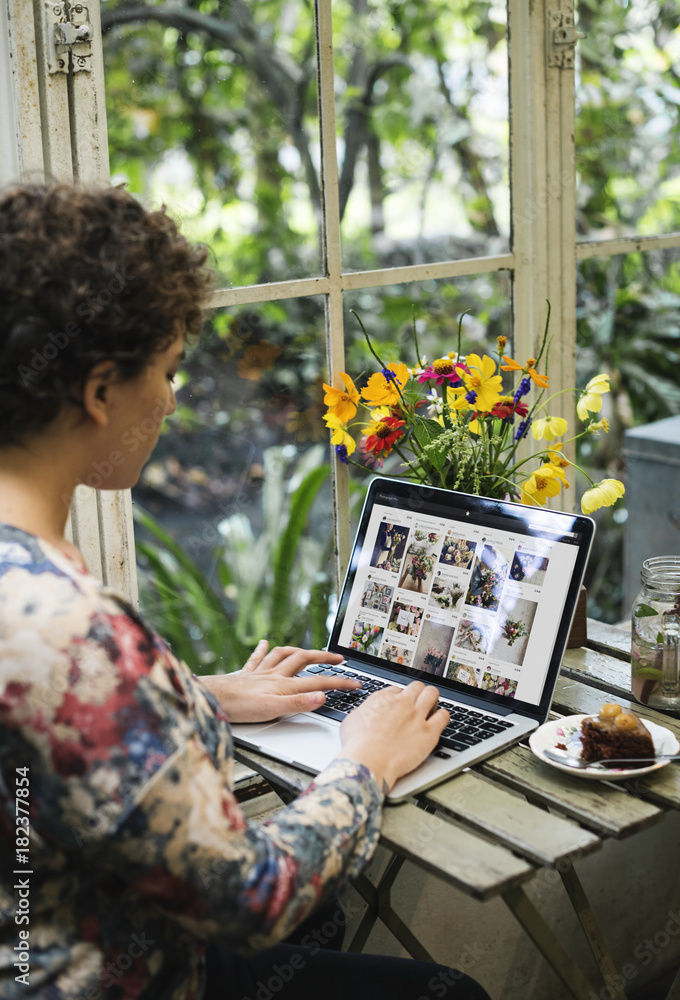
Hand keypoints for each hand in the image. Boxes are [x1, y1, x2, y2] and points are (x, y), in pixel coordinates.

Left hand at [196, 640, 361, 722]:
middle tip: (338, 659)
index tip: (356, 684)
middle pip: (303, 660)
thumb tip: (323, 696)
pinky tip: (263, 643)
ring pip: (282, 655)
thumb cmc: (239, 706)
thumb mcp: (273, 710)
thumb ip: (299, 703)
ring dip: (297, 650)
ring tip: (307, 650)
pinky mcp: (245, 675)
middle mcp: (274, 675)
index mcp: (284, 685)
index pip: (318, 682)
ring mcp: (259, 673)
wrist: (211, 698)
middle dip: (323, 657)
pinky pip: (256, 658)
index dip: (339, 683)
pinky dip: (262, 650)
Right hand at [339, 681, 448, 791]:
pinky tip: (439, 720)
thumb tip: (366, 712)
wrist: (369, 760)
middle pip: (417, 686)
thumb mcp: (352, 720)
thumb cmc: (357, 745)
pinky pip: (444, 715)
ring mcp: (417, 716)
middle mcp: (402, 703)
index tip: (399, 706)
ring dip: (432, 699)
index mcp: (383, 698)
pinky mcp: (429, 732)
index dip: (399, 698)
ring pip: (432, 694)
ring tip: (431, 707)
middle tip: (418, 703)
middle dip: (418, 693)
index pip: (398, 690)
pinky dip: (443, 715)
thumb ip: (364, 711)